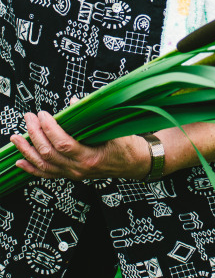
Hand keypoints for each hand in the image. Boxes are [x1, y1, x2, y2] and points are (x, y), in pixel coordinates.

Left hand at [10, 111, 150, 181]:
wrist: (134, 163)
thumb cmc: (127, 146)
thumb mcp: (114, 128)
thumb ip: (92, 116)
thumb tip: (74, 103)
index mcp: (90, 158)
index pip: (62, 144)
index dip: (49, 129)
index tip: (43, 115)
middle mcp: (79, 169)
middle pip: (49, 153)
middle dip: (35, 134)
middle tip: (29, 118)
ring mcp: (73, 174)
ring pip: (44, 165)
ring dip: (27, 151)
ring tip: (17, 138)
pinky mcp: (71, 175)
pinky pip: (47, 174)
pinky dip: (31, 168)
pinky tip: (20, 162)